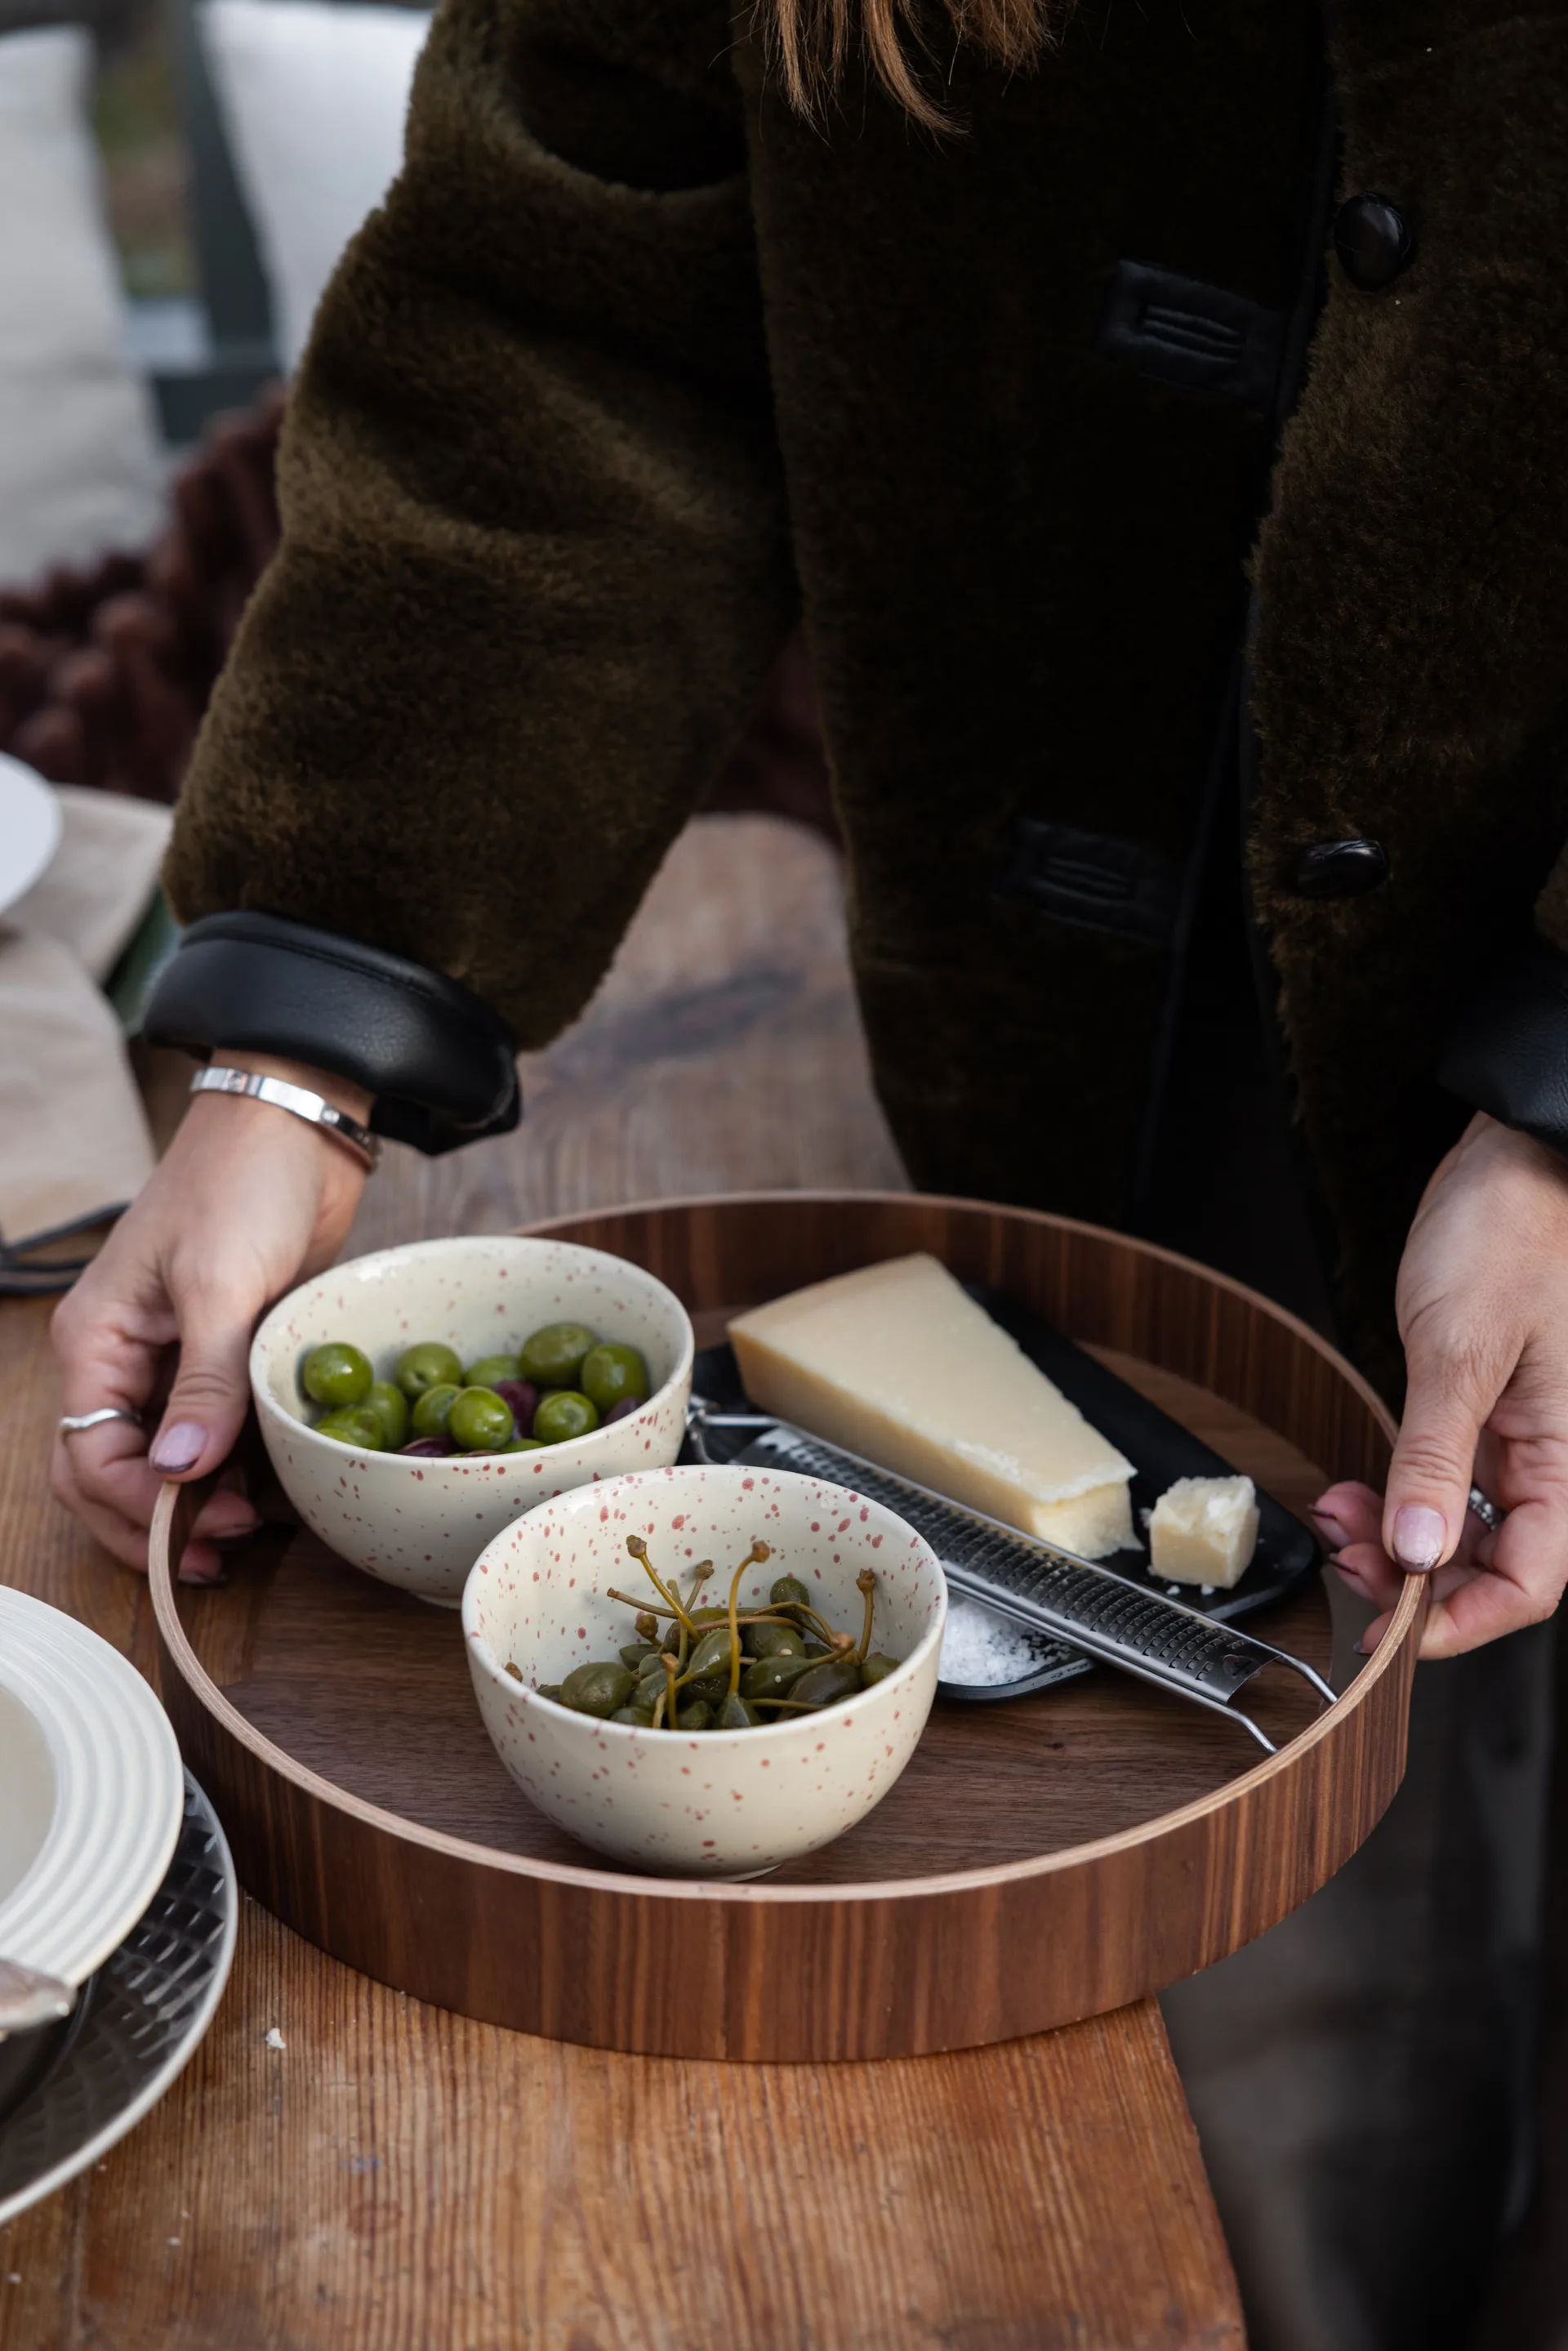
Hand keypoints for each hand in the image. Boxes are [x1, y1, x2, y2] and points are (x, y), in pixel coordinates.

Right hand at [51, 1057, 368, 1582]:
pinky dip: (227, 1470)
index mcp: (95, 1339)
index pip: (89, 1456)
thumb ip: (203, 1383)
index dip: (140, 1507)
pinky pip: (208, 1431)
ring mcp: (169, 1358)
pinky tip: (265, 1496)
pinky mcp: (220, 1354)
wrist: (297, 1125)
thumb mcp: (221, 1284)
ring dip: (191, 1505)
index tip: (206, 1531)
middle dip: (154, 1524)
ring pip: (157, 1460)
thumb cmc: (244, 1183)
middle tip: (221, 1555)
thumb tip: (177, 1471)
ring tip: (245, 1538)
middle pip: (106, 1473)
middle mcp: (120, 1356)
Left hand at [1313, 1113, 1567, 1658]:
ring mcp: (1514, 1438)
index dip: (1462, 1620)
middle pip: (1492, 1567)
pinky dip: (1395, 1500)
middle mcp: (1547, 1457)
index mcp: (1567, 1456)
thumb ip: (1437, 1456)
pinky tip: (1356, 1495)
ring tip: (1337, 1525)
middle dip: (1414, 1581)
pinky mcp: (1478, 1412)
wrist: (1510, 1161)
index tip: (1392, 1628)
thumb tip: (1419, 1551)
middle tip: (1344, 1566)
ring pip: (1459, 1530)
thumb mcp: (1460, 1348)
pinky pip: (1442, 1484)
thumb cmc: (1509, 1232)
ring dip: (1395, 1543)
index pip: (1532, 1583)